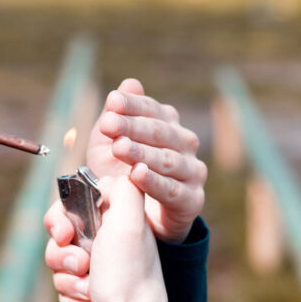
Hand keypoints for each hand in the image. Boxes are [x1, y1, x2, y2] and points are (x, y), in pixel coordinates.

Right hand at [44, 175, 170, 301]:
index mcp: (117, 219)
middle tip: (81, 263)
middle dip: (62, 253)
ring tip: (88, 287)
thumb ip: (122, 188)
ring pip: (59, 264)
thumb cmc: (129, 275)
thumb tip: (109, 177)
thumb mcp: (129, 220)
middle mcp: (109, 241)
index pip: (73, 205)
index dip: (61, 218)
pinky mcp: (91, 293)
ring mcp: (100, 268)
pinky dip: (73, 297)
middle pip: (60, 236)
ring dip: (68, 278)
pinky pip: (64, 288)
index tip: (66, 232)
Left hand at [86, 78, 206, 242]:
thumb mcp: (110, 144)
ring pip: (167, 159)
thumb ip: (118, 115)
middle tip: (108, 125)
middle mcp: (185, 144)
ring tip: (119, 148)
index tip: (112, 102)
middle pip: (160, 132)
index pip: (151, 109)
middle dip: (132, 127)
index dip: (132, 105)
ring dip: (141, 153)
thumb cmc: (122, 174)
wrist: (139, 218)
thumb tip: (129, 83)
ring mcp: (192, 172)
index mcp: (168, 124)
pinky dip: (154, 181)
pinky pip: (172, 189)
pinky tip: (137, 174)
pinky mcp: (192, 199)